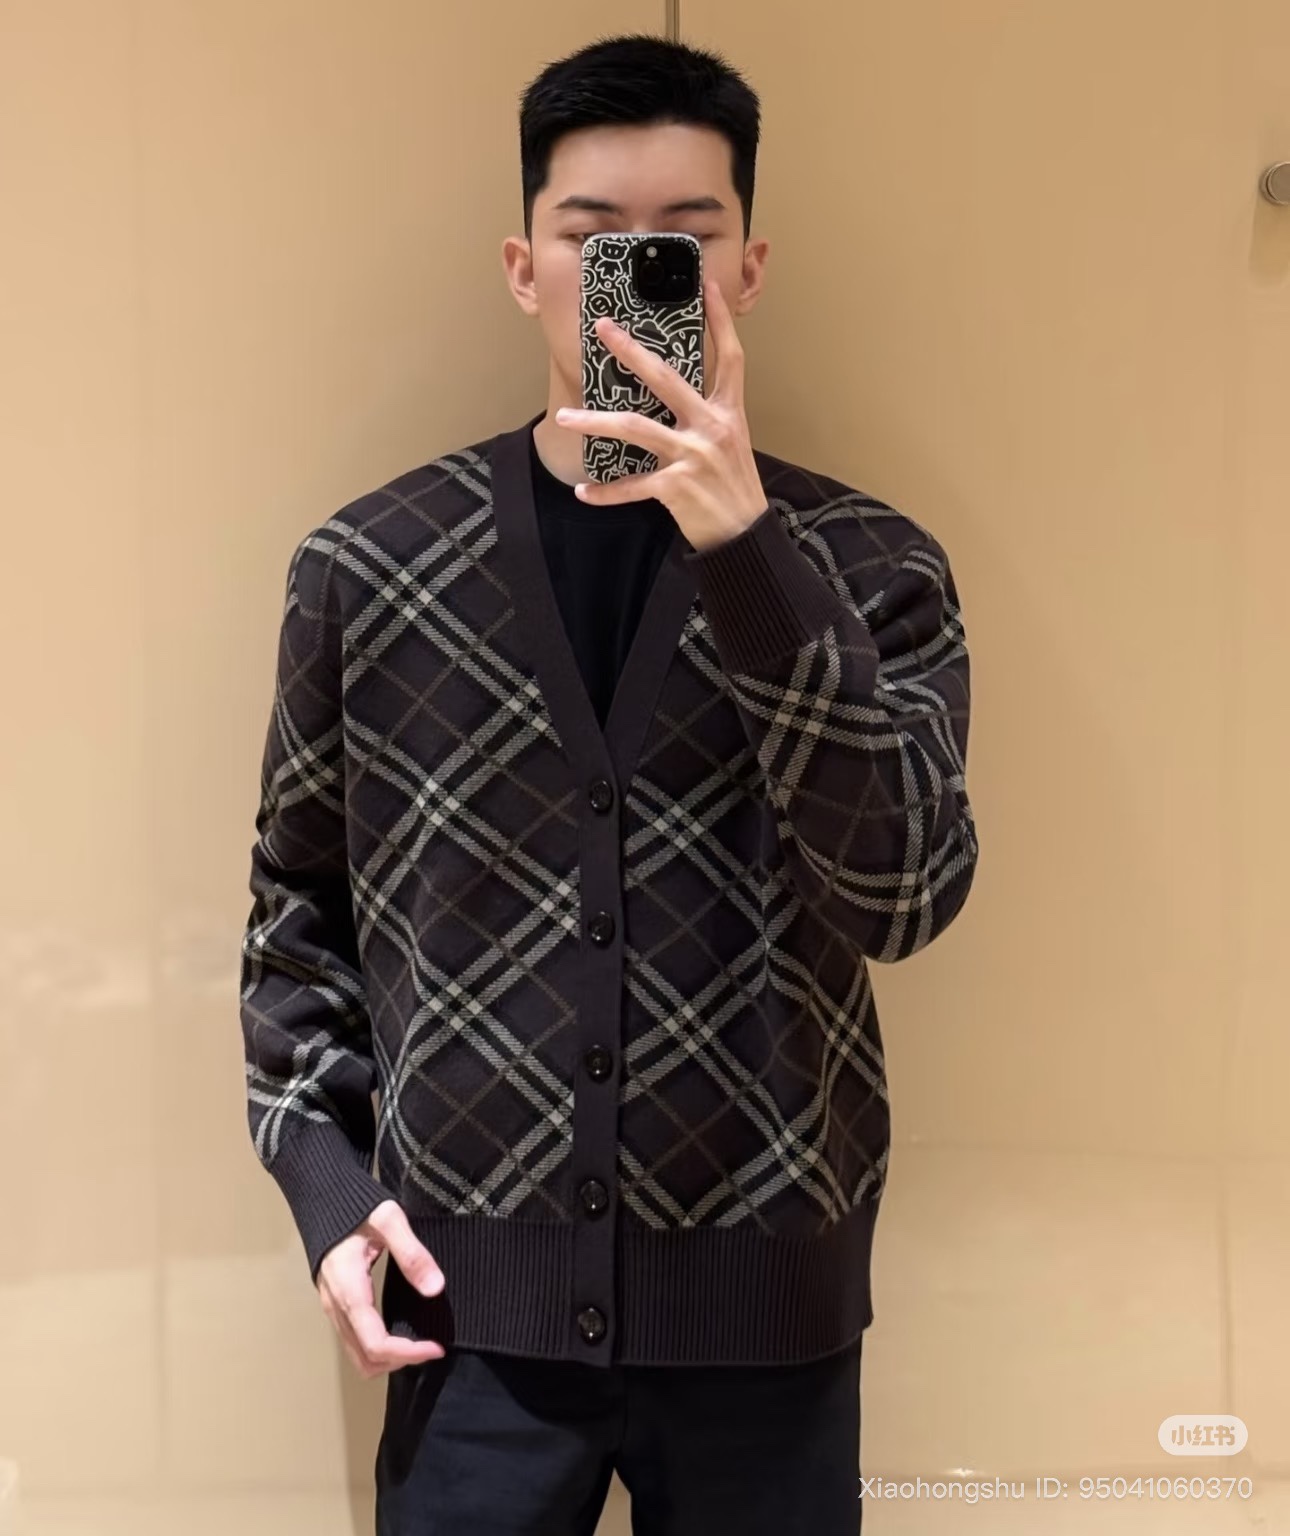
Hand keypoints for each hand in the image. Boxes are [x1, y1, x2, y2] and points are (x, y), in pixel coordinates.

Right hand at [316, 1199, 445, 1377]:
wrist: (320, 1195)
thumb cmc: (356, 1205)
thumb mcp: (388, 1220)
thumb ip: (412, 1253)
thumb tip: (435, 1289)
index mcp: (350, 1290)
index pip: (376, 1343)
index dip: (408, 1354)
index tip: (437, 1347)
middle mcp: (336, 1306)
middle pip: (364, 1359)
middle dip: (399, 1361)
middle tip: (430, 1346)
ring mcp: (332, 1307)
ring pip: (356, 1354)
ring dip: (387, 1359)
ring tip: (418, 1342)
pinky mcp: (334, 1303)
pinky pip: (353, 1340)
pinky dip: (377, 1347)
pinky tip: (399, 1330)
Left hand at [554, 274, 767, 552]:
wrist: (744, 535)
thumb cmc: (733, 487)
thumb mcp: (730, 443)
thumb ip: (706, 416)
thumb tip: (671, 397)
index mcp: (728, 412)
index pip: (729, 357)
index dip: (720, 321)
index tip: (707, 287)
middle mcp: (711, 427)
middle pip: (666, 379)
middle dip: (631, 351)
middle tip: (603, 330)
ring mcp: (692, 456)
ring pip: (635, 428)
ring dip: (594, 422)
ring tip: (564, 419)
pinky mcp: (676, 487)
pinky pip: (631, 486)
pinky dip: (605, 493)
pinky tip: (583, 493)